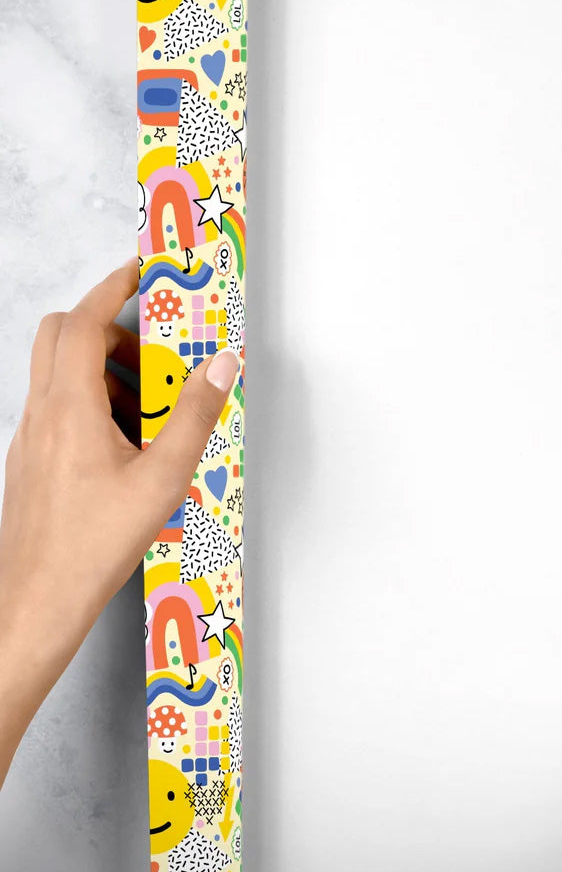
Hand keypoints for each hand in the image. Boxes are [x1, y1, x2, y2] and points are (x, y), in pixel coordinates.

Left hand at [0, 259, 239, 744]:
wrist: (37, 599)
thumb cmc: (93, 546)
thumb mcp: (163, 477)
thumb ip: (195, 416)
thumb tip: (221, 366)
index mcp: (69, 409)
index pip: (81, 322)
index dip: (112, 288)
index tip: (142, 271)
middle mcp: (41, 415)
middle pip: (58, 336)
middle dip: (105, 323)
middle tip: (152, 339)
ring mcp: (30, 438)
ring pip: (57, 372)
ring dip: (101, 365)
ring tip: (151, 397)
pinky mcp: (32, 460)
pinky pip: (58, 407)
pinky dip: (92, 400)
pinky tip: (128, 439)